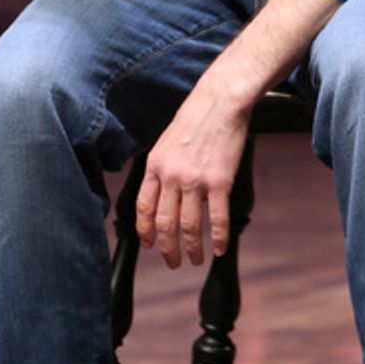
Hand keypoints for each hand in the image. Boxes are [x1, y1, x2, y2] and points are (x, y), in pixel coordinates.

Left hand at [136, 79, 251, 268]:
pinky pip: (217, 218)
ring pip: (189, 226)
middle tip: (172, 262)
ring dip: (192, 248)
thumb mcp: (167, 141)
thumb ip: (164, 167)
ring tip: (196, 259)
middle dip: (167, 248)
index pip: (144, 207)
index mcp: (155, 165)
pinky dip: (218, 237)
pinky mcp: (219, 181)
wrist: (220, 101)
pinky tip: (220, 248)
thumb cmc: (196, 117)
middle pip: (164, 223)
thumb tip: (168, 191)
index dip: (145, 230)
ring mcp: (195, 180)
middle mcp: (171, 176)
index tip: (149, 244)